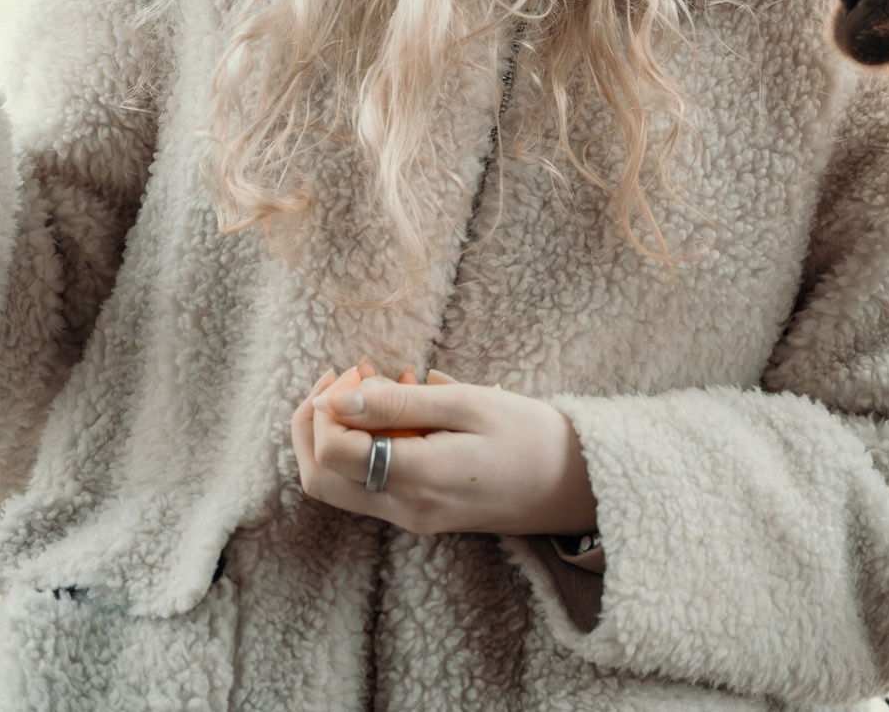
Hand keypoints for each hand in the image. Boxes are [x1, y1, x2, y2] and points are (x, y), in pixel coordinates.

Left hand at [291, 361, 596, 537]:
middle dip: (313, 424)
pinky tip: (394, 416)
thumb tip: (340, 396)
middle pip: (319, 478)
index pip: (333, 451)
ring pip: (336, 487)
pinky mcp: (417, 516)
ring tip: (368, 392)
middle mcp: (404, 507)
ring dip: (333, 438)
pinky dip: (361, 451)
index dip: (326, 407)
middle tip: (345, 379)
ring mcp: (409, 517)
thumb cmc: (529, 435)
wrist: (574, 485)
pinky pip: (366, 488)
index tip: (354, 371)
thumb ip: (401, 403)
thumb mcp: (468, 404)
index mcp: (418, 477)